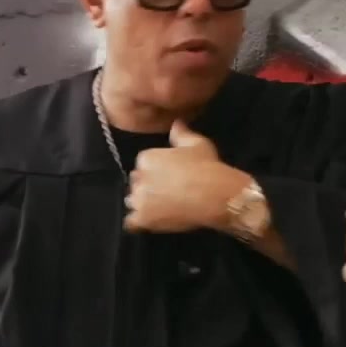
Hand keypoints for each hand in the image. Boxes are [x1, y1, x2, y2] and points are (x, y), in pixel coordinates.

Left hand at [123, 120, 248, 232]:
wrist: (214, 194)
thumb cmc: (206, 166)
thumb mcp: (196, 143)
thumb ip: (181, 134)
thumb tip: (176, 123)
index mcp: (146, 158)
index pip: (143, 164)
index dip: (155, 171)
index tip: (168, 176)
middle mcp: (138, 178)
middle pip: (136, 182)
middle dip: (147, 186)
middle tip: (165, 192)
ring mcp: (139, 199)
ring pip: (133, 201)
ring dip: (142, 204)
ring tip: (159, 209)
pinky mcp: (143, 219)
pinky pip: (131, 222)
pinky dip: (137, 223)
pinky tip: (148, 223)